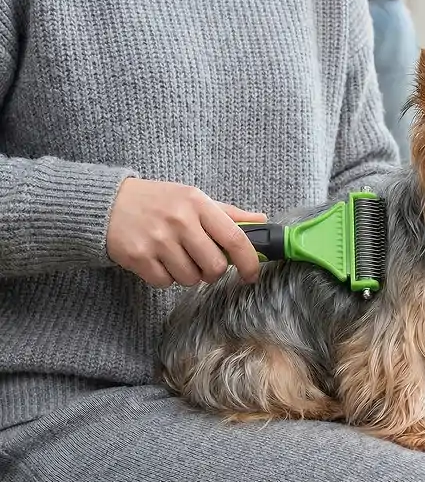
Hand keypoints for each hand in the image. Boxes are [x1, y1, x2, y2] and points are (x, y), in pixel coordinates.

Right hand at [107, 178, 266, 287]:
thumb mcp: (192, 198)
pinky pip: (165, 283)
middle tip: (203, 263)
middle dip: (213, 272)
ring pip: (191, 278)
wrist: (106, 204)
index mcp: (197, 203)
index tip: (252, 274)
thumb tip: (261, 221)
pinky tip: (157, 260)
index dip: (249, 262)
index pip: (235, 238)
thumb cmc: (158, 202)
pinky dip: (165, 277)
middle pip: (215, 266)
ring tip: (176, 257)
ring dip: (188, 275)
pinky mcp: (139, 257)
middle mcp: (179, 221)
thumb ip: (228, 213)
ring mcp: (158, 240)